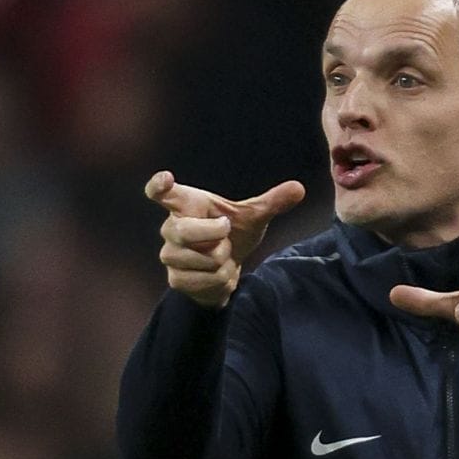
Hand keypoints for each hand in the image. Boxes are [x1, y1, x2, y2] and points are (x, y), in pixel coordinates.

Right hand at [144, 172, 305, 308]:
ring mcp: (170, 254)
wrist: (226, 271)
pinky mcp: (175, 278)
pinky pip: (203, 279)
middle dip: (216, 235)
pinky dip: (221, 279)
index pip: (162, 192)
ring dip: (223, 261)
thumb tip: (299, 188)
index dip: (159, 186)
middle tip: (227, 234)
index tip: (166, 179)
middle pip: (185, 231)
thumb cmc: (233, 235)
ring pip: (203, 259)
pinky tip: (219, 274)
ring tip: (223, 256)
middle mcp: (170, 227)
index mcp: (185, 205)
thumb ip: (273, 202)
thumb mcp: (254, 217)